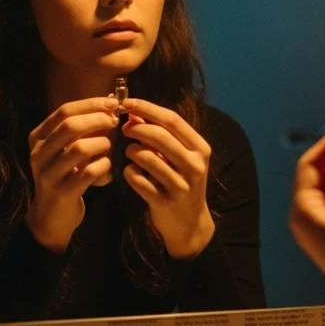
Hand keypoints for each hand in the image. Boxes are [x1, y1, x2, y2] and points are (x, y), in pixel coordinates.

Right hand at [25, 96, 120, 251]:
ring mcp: (48, 174)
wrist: (51, 216)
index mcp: (38, 137)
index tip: (113, 103)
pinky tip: (107, 167)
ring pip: (80, 148)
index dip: (91, 104)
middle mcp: (38, 153)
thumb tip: (110, 102)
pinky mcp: (61, 192)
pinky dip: (104, 166)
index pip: (64, 111)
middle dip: (97, 119)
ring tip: (109, 147)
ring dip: (102, 144)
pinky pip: (89, 172)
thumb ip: (83, 128)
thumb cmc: (65, 175)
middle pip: (69, 126)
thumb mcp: (67, 149)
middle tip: (115, 121)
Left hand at [120, 97, 214, 258]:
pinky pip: (139, 180)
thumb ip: (160, 134)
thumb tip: (134, 112)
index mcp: (200, 148)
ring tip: (130, 152)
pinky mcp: (165, 202)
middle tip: (124, 128)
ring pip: (147, 158)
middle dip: (137, 128)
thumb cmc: (182, 181)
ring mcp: (181, 185)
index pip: (172, 120)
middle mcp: (195, 165)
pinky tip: (132, 172)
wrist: (189, 223)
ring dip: (132, 151)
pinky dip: (130, 173)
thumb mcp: (179, 156)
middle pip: (160, 136)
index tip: (128, 102)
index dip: (148, 108)